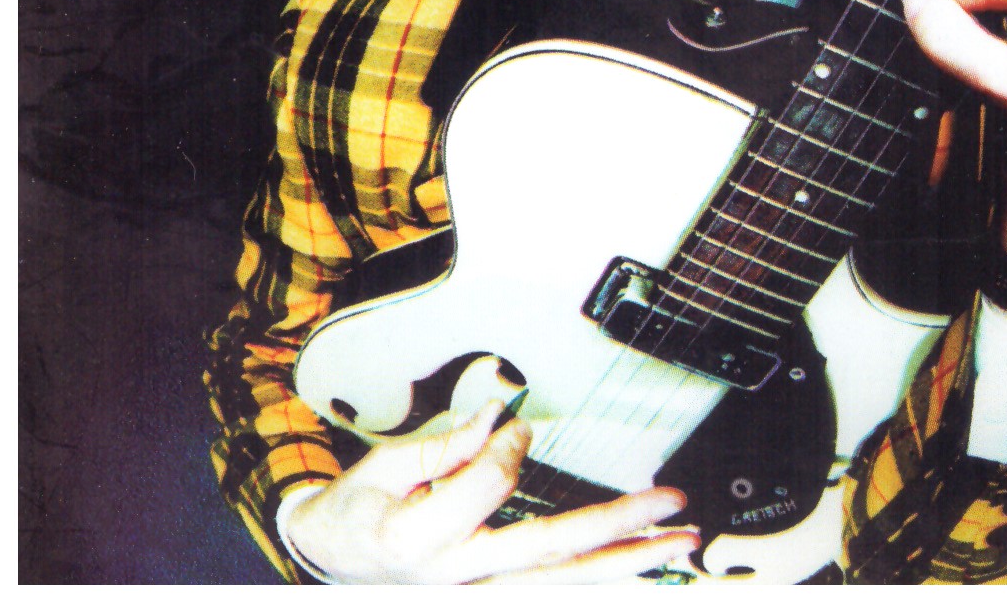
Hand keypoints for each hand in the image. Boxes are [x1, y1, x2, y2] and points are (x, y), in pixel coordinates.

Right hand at [283, 400, 697, 583]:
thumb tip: (498, 417)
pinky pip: (549, 594)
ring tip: (676, 542)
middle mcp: (453, 577)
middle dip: (618, 527)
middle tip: (672, 503)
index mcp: (417, 537)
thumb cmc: (355, 512)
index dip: (507, 448)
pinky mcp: (487, 599)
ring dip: (625, 564)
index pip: (486, 487)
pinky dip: (595, 583)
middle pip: (549, 553)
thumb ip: (444, 445)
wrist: (329, 560)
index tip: (520, 424)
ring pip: (561, 585)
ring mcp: (473, 595)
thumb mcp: (382, 466)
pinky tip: (636, 567)